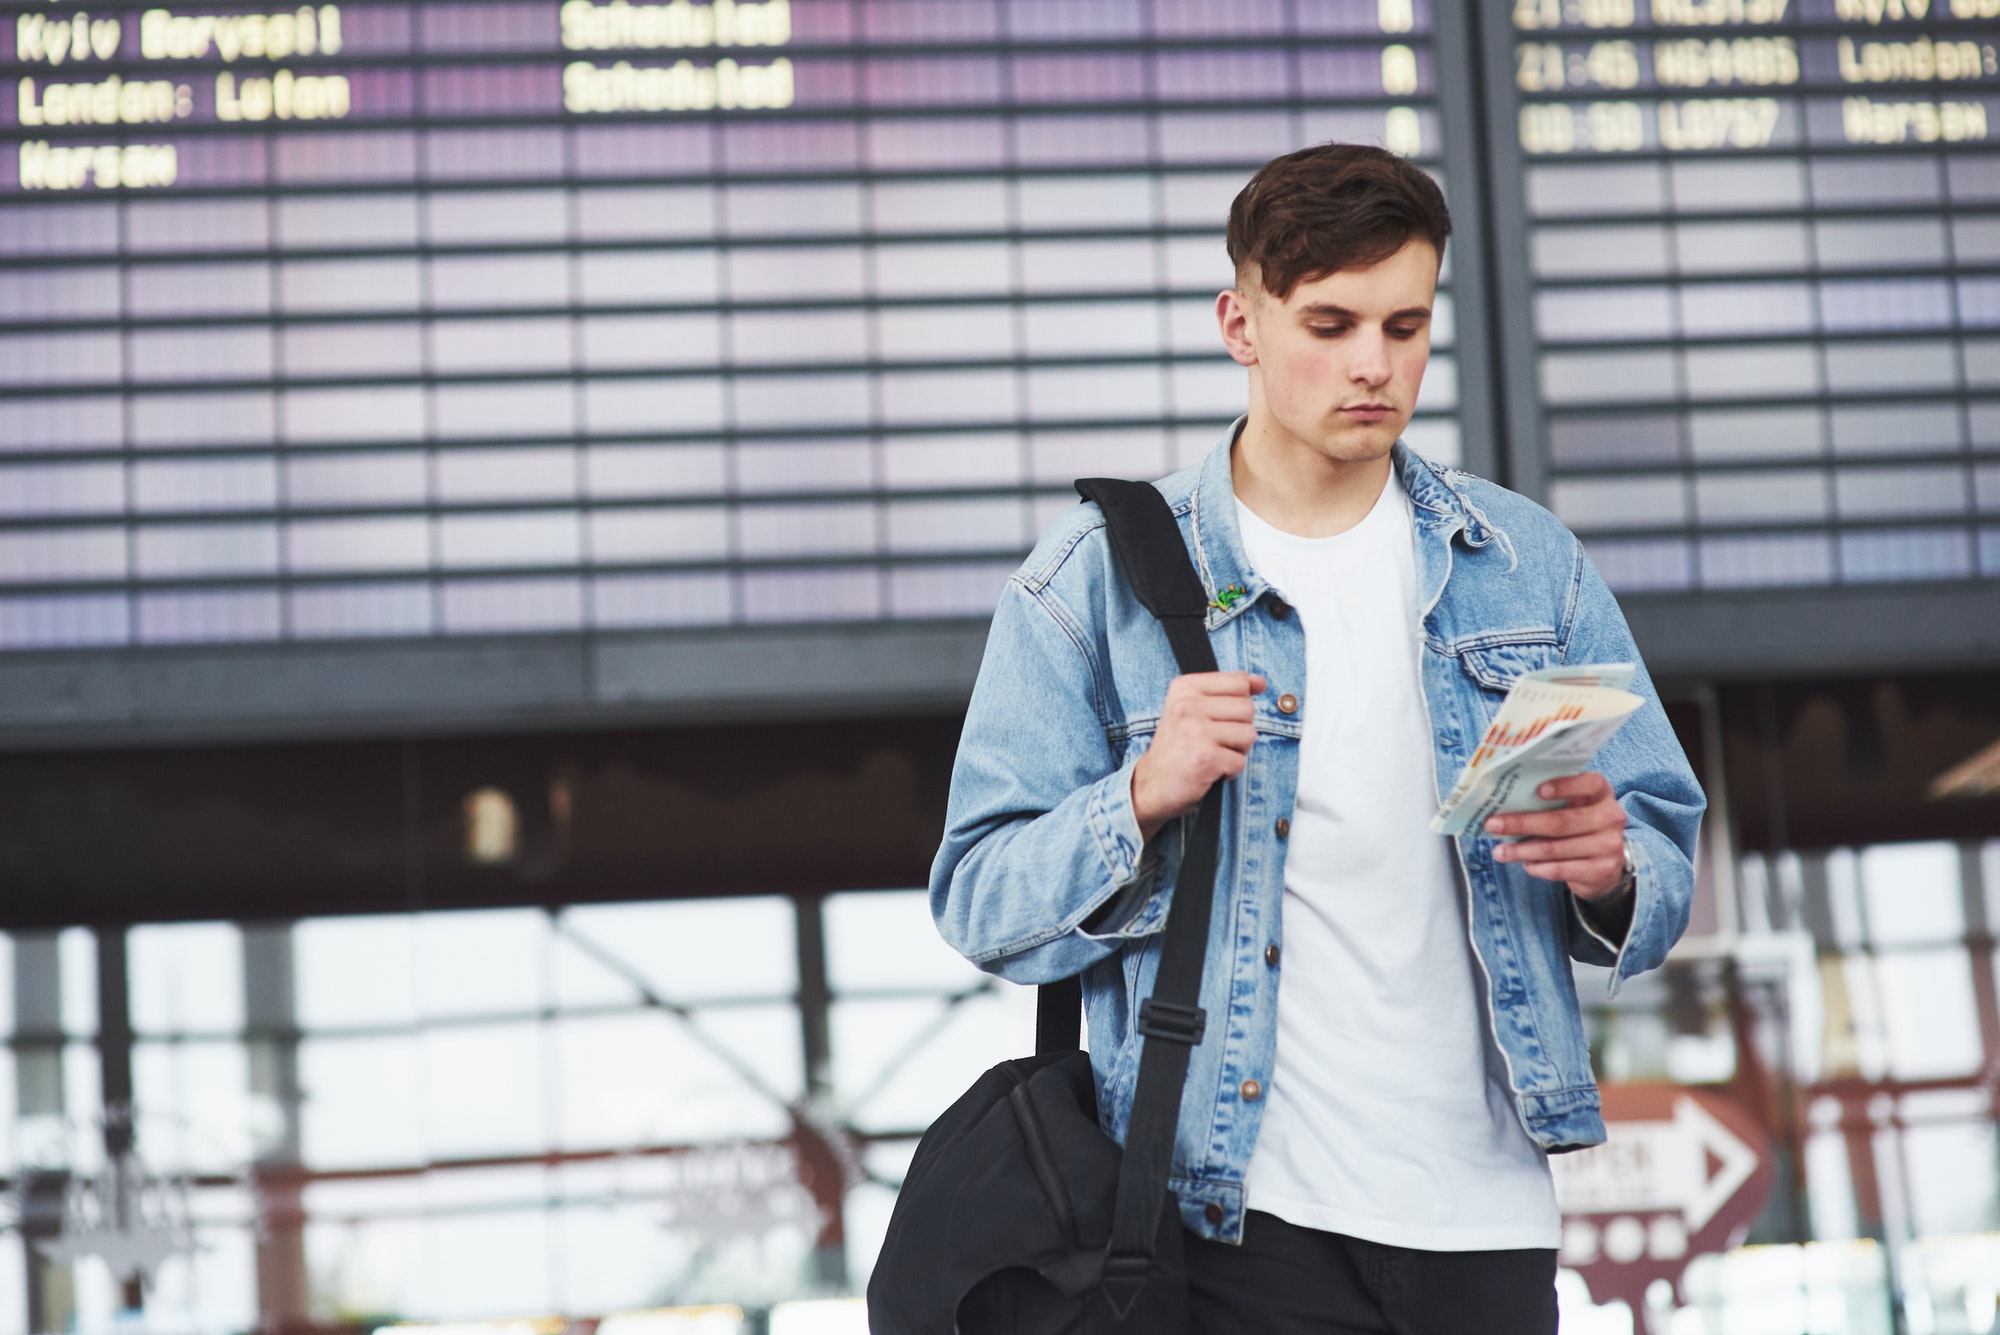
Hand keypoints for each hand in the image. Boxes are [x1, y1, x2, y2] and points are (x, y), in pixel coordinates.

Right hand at [1131, 673, 1265, 840]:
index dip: (1239, 703)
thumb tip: (1260, 682)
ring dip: (1236, 751)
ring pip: (1249, 734)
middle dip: (1239, 729)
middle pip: (1248, 708)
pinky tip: (1210, 770)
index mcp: (1185, 687)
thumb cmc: (1177, 747)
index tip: (1220, 718)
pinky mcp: (1206, 757)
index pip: (1239, 682)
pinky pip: (1241, 761)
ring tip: (1212, 754)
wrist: (1151, 785)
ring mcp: (1196, 731)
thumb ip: (1227, 691)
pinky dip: (1230, 771)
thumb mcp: (1193, 708)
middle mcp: (1187, 705)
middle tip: (1214, 741)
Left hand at [1484, 772, 1628, 899]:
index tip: (1538, 791)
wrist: (1606, 865)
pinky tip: (1525, 864)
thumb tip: (1505, 801)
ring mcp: (1609, 845)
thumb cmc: (1579, 826)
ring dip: (1522, 850)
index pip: (1590, 783)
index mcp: (1601, 794)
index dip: (1565, 786)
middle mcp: (1610, 817)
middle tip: (1492, 825)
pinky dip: (1538, 867)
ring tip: (1499, 852)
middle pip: (1561, 821)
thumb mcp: (1574, 807)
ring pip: (1555, 848)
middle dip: (1522, 823)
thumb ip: (1552, 800)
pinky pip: (1561, 869)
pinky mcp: (1602, 870)